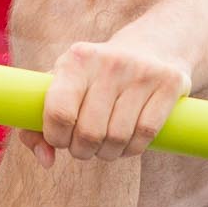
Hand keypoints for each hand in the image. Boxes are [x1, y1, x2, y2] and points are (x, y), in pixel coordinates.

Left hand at [24, 32, 190, 163]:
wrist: (153, 46)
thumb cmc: (96, 77)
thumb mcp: (64, 86)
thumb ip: (38, 125)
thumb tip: (45, 160)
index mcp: (76, 59)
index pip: (58, 112)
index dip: (56, 137)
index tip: (61, 139)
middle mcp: (109, 62)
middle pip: (89, 132)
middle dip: (83, 151)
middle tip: (85, 147)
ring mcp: (141, 71)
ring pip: (118, 138)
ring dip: (108, 154)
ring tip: (106, 145)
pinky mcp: (169, 83)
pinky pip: (145, 135)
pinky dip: (133, 149)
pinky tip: (128, 143)